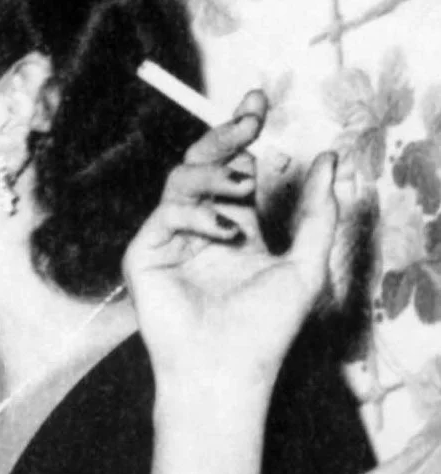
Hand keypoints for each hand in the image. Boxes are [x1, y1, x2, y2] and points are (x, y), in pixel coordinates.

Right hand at [125, 95, 336, 397]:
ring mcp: (168, 241)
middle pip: (203, 163)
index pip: (235, 169)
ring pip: (181, 179)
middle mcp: (198, 230)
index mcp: (234, 229)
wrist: (226, 371)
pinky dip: (200, 215)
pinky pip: (167, 212)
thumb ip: (318, 213)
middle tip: (250, 118)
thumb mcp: (306, 264)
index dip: (243, 133)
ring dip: (217, 174)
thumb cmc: (265, 331)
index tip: (258, 101)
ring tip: (244, 190)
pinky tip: (226, 234)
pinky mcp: (144, 255)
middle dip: (226, 135)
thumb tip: (329, 160)